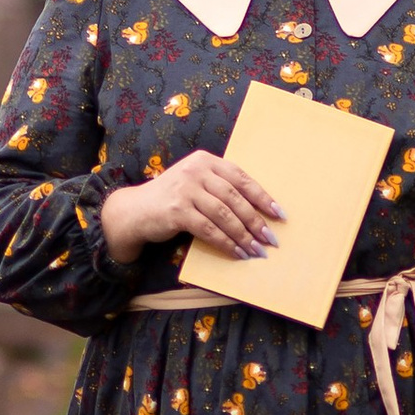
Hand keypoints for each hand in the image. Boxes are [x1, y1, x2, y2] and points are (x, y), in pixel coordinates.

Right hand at [101, 152, 282, 262]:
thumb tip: (258, 210)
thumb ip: (220, 188)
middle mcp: (196, 171)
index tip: (279, 215)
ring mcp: (186, 189)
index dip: (263, 197)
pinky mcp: (177, 210)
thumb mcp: (196, 184)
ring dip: (244, 236)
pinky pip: (209, 229)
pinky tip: (237, 253)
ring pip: (224, 215)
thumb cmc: (173, 199)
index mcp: (205, 161)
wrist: (136, 210)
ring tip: (256, 250)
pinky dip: (226, 243)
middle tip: (270, 239)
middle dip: (256, 221)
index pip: (241, 178)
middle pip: (235, 198)